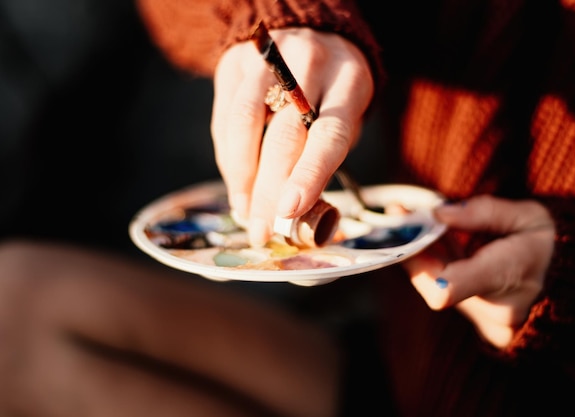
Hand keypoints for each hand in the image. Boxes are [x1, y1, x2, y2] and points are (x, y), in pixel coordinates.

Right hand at [211, 27, 373, 245]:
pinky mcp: (237, 63)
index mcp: (349, 83)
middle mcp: (309, 65)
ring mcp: (268, 60)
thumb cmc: (334, 91)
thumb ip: (327, 156)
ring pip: (244, 123)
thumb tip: (297, 212)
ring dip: (240, 177)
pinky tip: (237, 184)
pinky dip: (229, 158)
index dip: (309, 175)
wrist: (309, 31)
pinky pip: (225, 118)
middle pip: (284, 136)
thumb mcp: (347, 116)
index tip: (289, 211)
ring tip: (244, 211)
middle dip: (268, 191)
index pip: (329, 134)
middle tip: (261, 230)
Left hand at [402, 195, 555, 347]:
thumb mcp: (528, 215)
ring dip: (421, 255)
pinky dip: (435, 265)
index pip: (447, 288)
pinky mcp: (480, 319)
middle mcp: (496, 308)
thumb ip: (482, 213)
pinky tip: (430, 238)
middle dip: (413, 250)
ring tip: (413, 220)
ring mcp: (487, 319)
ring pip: (437, 287)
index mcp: (510, 276)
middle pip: (434, 286)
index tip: (410, 228)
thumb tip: (438, 213)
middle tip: (402, 216)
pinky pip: (447, 291)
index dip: (417, 263)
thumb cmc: (553, 243)